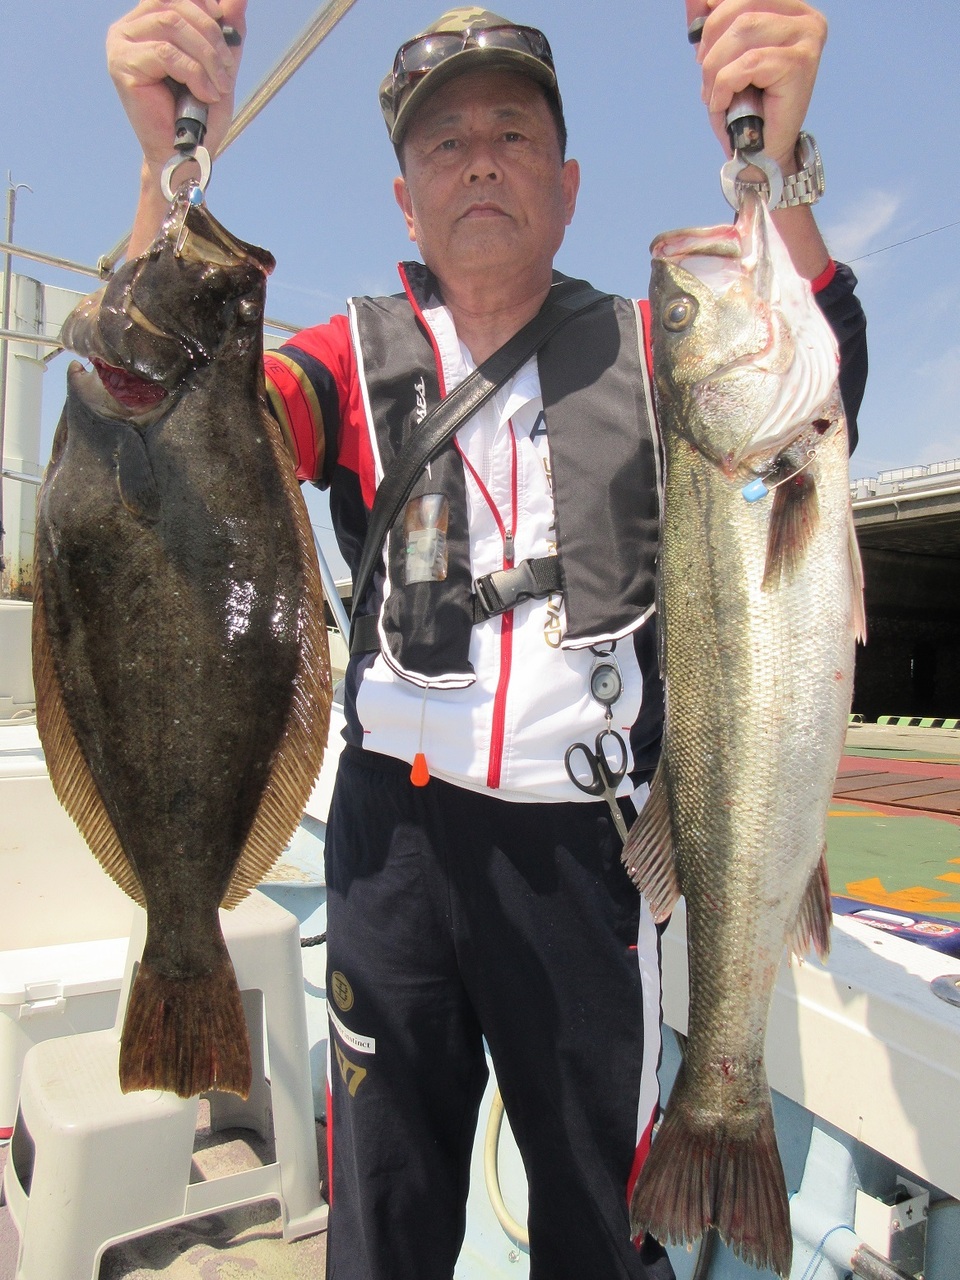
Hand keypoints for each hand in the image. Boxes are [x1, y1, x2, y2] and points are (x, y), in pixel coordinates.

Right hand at [107, 0, 246, 168]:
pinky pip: (167, 53)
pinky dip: (194, 73)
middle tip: (228, 69)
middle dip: (211, 36)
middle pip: (177, 6)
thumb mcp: (219, 64)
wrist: (185, 154)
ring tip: (218, 86)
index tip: (225, 29)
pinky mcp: (123, 66)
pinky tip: (204, 94)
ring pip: (173, 25)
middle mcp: (128, 29)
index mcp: (146, 22)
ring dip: (206, 56)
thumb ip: (226, 30)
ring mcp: (121, 46)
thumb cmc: (199, 114)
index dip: (204, 6)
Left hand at [684, 0, 826, 173]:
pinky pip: (747, 63)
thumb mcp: (720, 56)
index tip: (700, 45)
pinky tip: (724, 103)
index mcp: (789, 8)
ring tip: (715, 94)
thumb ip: (710, 21)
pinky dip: (725, 85)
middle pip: (740, 8)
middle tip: (706, 78)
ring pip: (743, 32)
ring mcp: (807, 38)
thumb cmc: (744, 106)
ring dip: (716, 68)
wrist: (761, 152)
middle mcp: (805, 17)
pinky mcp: (800, 63)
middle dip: (711, 45)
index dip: (713, 14)